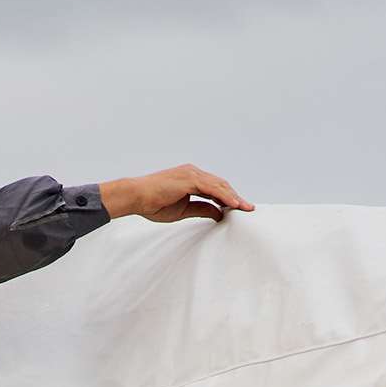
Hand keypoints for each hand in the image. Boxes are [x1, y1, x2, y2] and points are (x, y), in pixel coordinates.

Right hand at [98, 165, 252, 223]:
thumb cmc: (153, 203)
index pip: (215, 188)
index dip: (229, 198)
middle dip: (236, 197)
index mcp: (191, 179)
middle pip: (221, 185)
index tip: (240, 209)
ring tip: (246, 208)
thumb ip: (202, 209)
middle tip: (249, 209)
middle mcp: (193, 173)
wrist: (136, 197)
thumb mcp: (184, 210)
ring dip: (234, 197)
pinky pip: (211, 188)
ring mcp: (191, 174)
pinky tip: (234, 205)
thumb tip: (219, 214)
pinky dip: (224, 196)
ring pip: (219, 185)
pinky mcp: (188, 179)